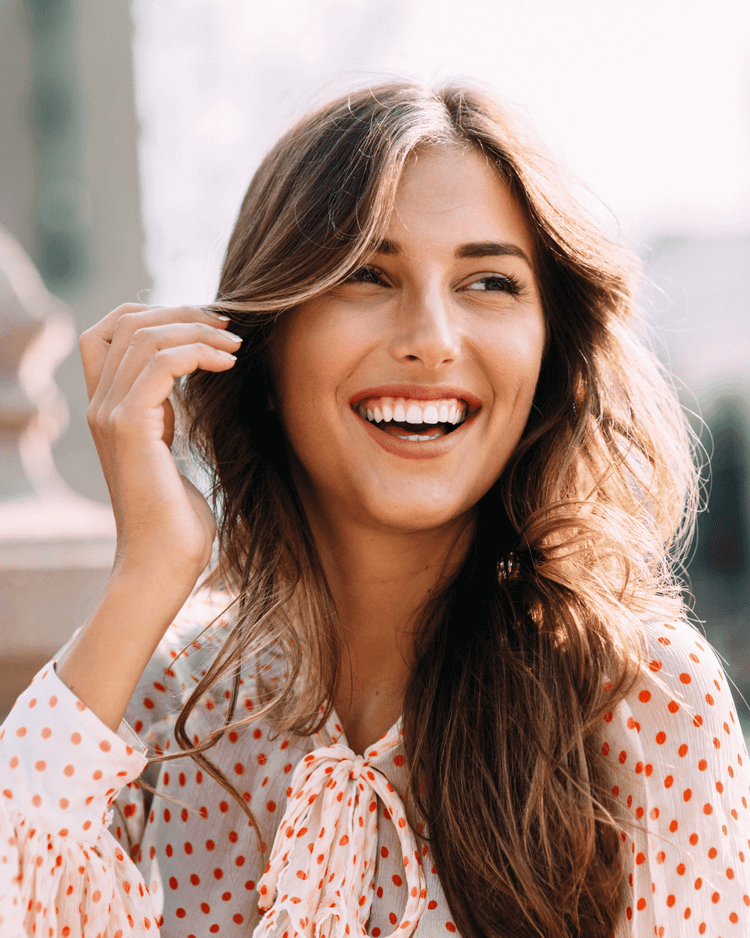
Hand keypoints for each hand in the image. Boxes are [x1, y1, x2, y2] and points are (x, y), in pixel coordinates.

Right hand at [80, 303, 240, 586]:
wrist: (162, 564)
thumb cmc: (176, 519)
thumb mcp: (169, 451)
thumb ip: (167, 415)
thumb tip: (194, 379)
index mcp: (108, 408)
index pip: (108, 331)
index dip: (155, 313)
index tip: (207, 325)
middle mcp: (100, 405)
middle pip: (126, 322)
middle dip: (182, 313)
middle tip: (228, 326)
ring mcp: (109, 414)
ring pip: (144, 335)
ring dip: (197, 330)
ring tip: (236, 346)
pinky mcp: (129, 427)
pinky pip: (161, 364)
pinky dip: (198, 352)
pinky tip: (229, 364)